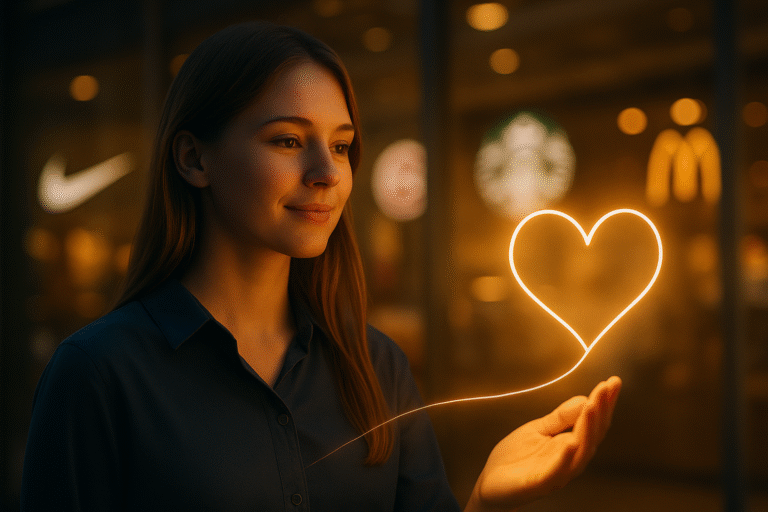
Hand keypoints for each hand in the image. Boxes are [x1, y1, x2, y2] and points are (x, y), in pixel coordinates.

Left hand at [464, 376, 621, 511]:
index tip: (613, 382)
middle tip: (608, 388)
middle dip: (602, 410)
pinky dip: (566, 457)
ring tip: (593, 405)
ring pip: (581, 451)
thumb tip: (584, 399)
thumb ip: (560, 418)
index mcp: (569, 444)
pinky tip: (572, 441)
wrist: (491, 484)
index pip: (593, 422)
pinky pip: (557, 471)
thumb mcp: (538, 429)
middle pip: (593, 434)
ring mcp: (557, 472)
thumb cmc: (515, 460)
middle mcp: (569, 459)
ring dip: (588, 428)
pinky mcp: (541, 483)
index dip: (604, 403)